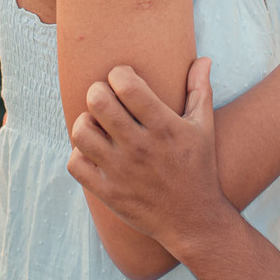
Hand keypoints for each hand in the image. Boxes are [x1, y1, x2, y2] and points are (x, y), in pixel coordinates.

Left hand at [67, 58, 228, 252]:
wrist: (194, 220)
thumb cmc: (199, 168)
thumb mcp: (204, 128)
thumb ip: (199, 90)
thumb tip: (203, 59)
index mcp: (164, 126)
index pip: (127, 84)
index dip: (119, 74)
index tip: (124, 80)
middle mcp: (140, 146)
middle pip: (98, 101)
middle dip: (98, 92)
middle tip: (106, 99)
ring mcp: (121, 171)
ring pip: (81, 131)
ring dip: (85, 123)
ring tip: (97, 125)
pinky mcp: (108, 192)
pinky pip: (75, 164)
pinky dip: (78, 154)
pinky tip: (93, 152)